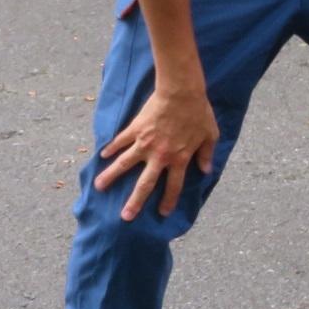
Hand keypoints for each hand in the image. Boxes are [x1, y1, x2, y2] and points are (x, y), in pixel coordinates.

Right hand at [93, 86, 220, 221]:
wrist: (181, 92)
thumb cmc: (198, 112)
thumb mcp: (210, 135)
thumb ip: (206, 154)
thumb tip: (206, 170)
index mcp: (179, 159)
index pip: (174, 185)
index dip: (168, 200)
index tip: (162, 212)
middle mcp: (160, 155)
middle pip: (144, 183)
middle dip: (135, 201)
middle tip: (125, 216)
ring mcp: (145, 143)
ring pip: (124, 164)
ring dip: (111, 176)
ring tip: (98, 187)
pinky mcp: (135, 129)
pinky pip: (120, 141)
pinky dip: (111, 148)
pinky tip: (102, 155)